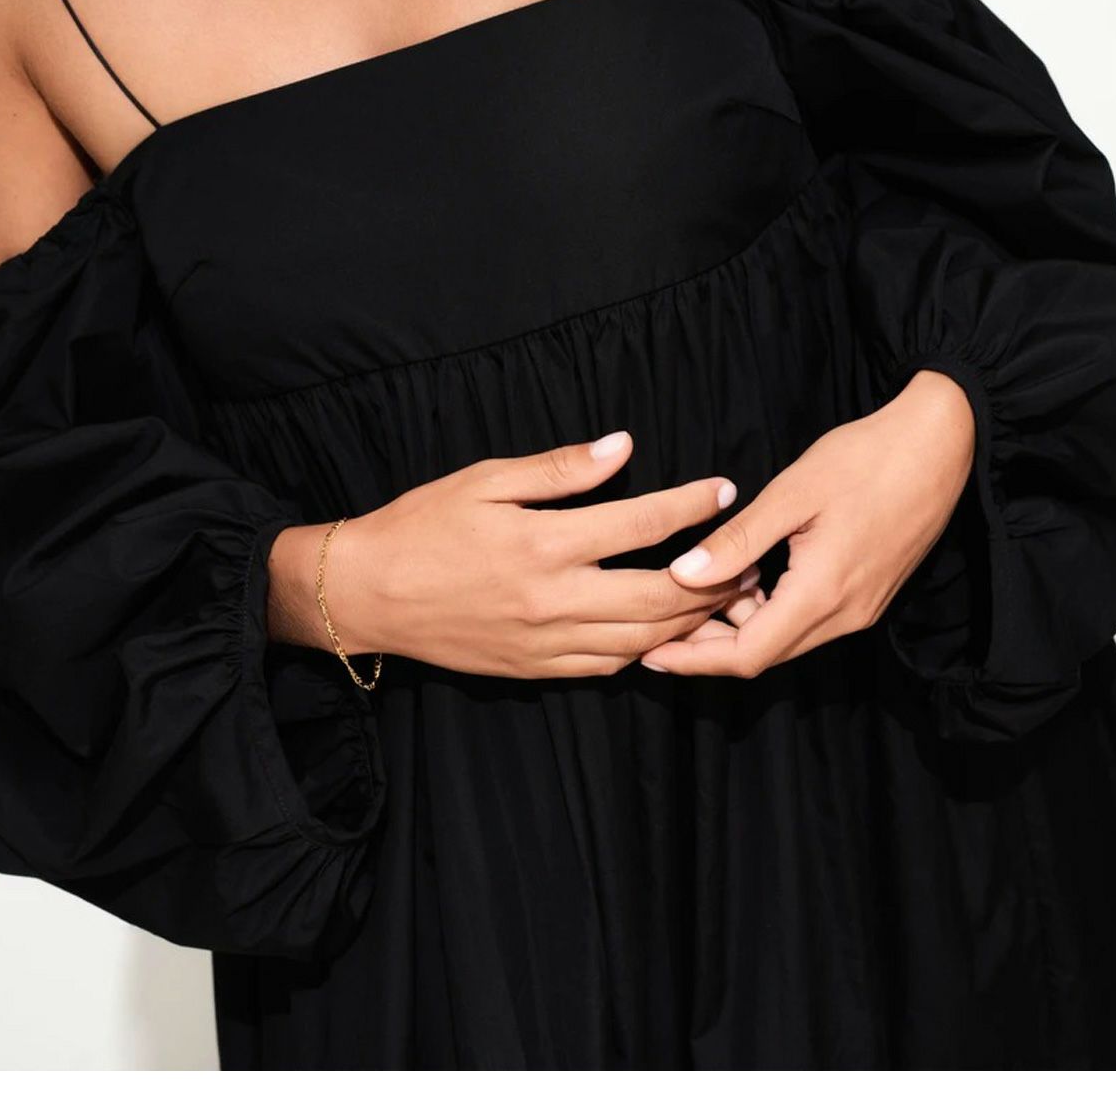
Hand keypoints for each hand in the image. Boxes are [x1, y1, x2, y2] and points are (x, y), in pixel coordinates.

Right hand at [268, 432, 758, 679]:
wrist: (367, 596)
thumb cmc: (422, 527)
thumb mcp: (484, 480)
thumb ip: (558, 468)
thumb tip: (623, 446)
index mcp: (542, 542)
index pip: (639, 524)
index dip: (689, 505)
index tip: (724, 489)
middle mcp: (552, 598)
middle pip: (658, 595)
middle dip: (713, 578)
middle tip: (749, 559)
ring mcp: (546, 641)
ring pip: (642, 640)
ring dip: (691, 621)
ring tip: (727, 600)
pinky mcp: (537, 669)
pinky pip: (608, 666)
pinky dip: (646, 651)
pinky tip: (668, 633)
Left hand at [640, 370, 975, 677]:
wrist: (942, 443)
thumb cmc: (867, 458)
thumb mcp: (793, 492)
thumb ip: (736, 540)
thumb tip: (681, 575)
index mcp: (823, 592)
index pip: (748, 655)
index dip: (695, 661)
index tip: (651, 655)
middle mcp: (846, 614)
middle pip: (765, 655)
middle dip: (710, 648)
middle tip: (660, 628)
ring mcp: (863, 609)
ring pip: (787, 640)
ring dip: (741, 627)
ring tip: (699, 594)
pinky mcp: (870, 596)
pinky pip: (810, 622)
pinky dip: (771, 612)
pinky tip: (748, 579)